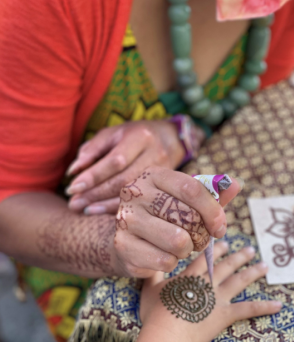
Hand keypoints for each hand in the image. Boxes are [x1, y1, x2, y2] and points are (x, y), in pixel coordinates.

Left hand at [65, 120, 204, 213]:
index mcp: (140, 137)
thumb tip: (73, 172)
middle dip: (96, 194)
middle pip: (123, 180)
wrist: (170, 139)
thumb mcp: (113, 134)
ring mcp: (162, 173)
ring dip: (104, 205)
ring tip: (83, 209)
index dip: (93, 176)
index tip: (72, 188)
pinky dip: (117, 208)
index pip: (115, 161)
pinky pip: (139, 201)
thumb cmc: (134, 135)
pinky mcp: (164, 186)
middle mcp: (154, 155)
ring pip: (132, 195)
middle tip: (74, 203)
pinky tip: (100, 211)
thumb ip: (92, 150)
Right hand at [112, 166, 241, 277]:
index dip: (213, 210)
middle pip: (187, 217)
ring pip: (178, 242)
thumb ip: (210, 192)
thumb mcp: (184, 198)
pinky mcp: (123, 245)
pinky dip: (171, 262)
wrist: (128, 235)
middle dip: (201, 234)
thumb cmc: (162, 214)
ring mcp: (126, 219)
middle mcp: (135, 193)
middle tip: (198, 237)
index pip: (191, 188)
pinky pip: (165, 261)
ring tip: (180, 245)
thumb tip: (235, 184)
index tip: (220, 227)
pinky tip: (162, 254)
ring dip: (187, 249)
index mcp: (153, 175)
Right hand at [138, 241, 281, 341]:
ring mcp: (218, 298)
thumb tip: (148, 260)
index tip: (224, 241)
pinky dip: (263, 306)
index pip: (205, 257)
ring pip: (239, 281)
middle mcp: (207, 282)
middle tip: (248, 249)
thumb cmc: (156, 313)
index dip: (215, 249)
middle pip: (226, 266)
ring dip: (251, 272)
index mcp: (190, 275)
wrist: (166, 334)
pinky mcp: (225, 314)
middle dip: (237, 256)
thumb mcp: (149, 289)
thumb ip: (152, 273)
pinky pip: (248, 309)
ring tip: (263, 265)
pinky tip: (277, 304)